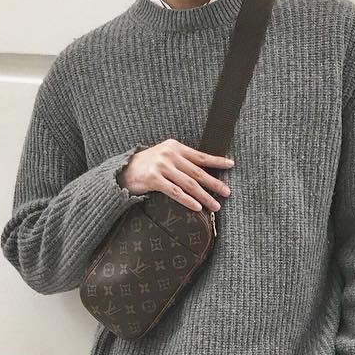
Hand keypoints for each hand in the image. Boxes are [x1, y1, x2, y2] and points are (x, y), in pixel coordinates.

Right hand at [118, 139, 233, 212]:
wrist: (123, 170)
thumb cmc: (148, 166)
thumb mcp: (165, 157)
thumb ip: (181, 161)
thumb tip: (203, 173)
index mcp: (175, 147)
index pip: (200, 156)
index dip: (216, 161)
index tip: (231, 165)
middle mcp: (169, 154)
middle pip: (197, 172)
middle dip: (214, 183)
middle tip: (227, 192)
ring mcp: (161, 166)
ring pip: (188, 184)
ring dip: (204, 196)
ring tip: (215, 206)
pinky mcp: (153, 178)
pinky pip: (175, 192)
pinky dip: (187, 200)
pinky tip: (197, 207)